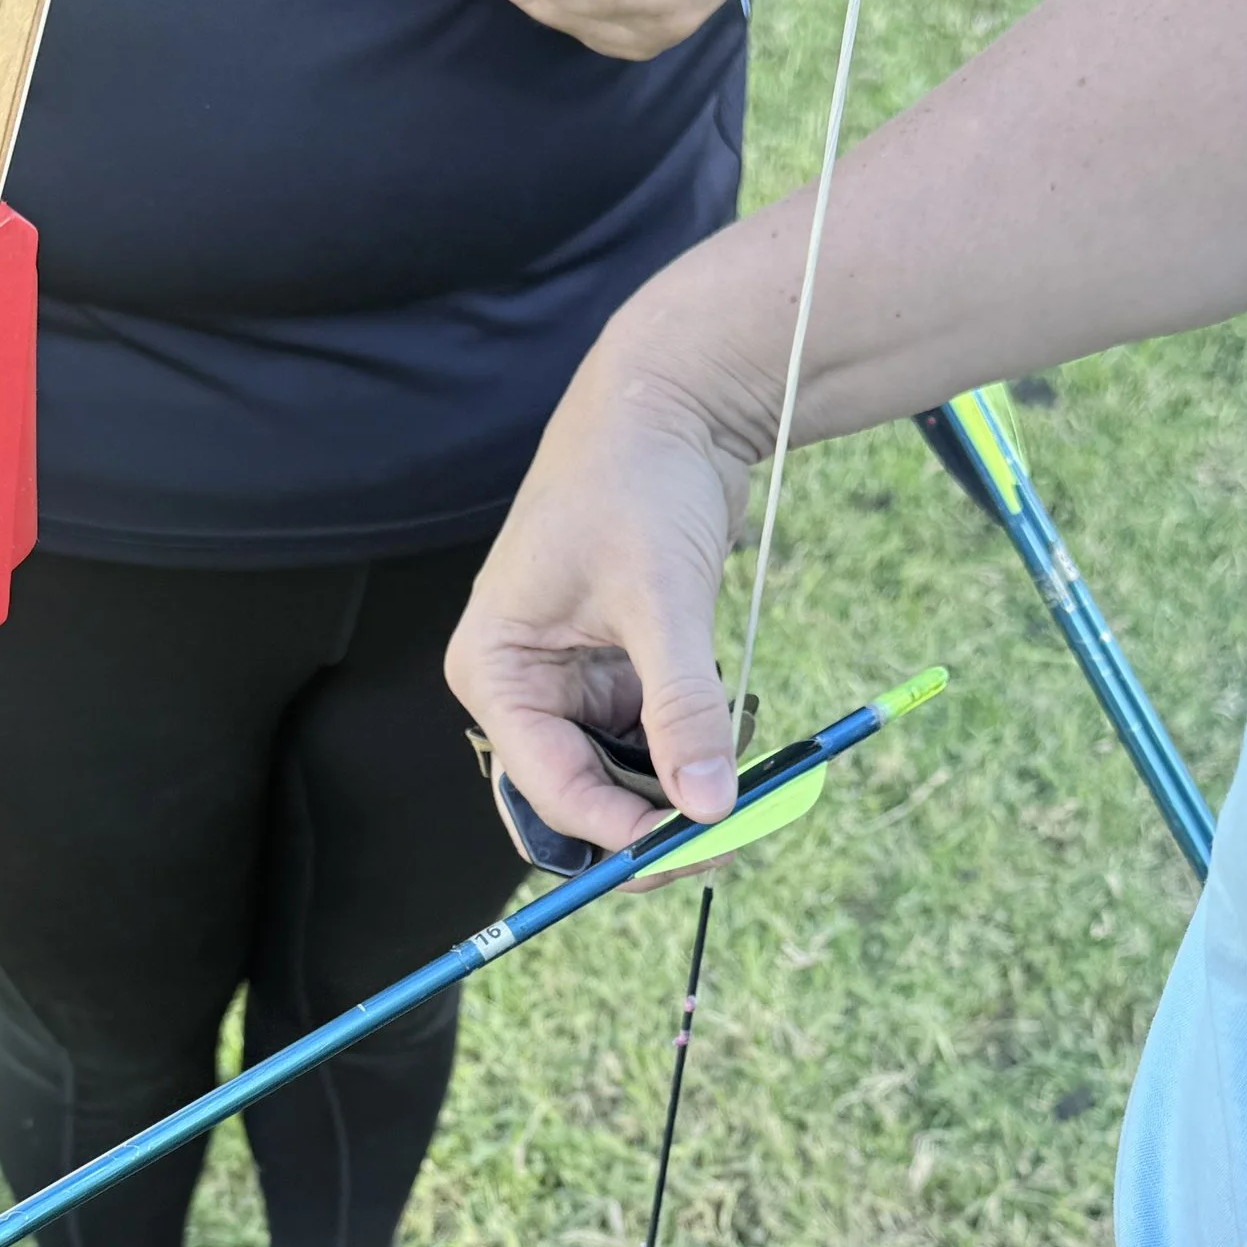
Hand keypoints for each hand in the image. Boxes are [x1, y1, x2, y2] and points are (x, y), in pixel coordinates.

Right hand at [450, 303, 766, 850]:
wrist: (669, 401)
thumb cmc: (636, 480)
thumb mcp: (661, 600)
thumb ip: (683, 707)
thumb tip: (710, 806)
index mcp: (497, 672)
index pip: (548, 788)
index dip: (619, 831)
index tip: (693, 846)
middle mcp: (525, 687)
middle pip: (578, 798)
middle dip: (648, 826)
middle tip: (723, 845)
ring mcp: (574, 682)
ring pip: (625, 777)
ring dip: (680, 792)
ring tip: (748, 794)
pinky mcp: (622, 670)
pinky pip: (656, 739)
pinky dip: (696, 751)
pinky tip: (739, 748)